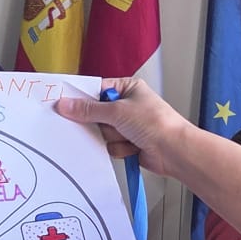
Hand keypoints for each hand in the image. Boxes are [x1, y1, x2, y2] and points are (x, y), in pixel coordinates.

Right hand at [55, 78, 188, 175]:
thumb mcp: (117, 111)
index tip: (66, 104)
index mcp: (128, 88)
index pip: (96, 90)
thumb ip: (89, 110)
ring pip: (103, 132)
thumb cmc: (157, 123)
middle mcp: (128, 105)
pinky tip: (131, 147)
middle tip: (107, 124)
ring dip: (113, 137)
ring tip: (128, 136)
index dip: (81, 98)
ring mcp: (128, 126)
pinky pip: (110, 146)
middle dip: (101, 123)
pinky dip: (119, 148)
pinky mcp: (129, 143)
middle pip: (96, 113)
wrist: (174, 151)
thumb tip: (67, 104)